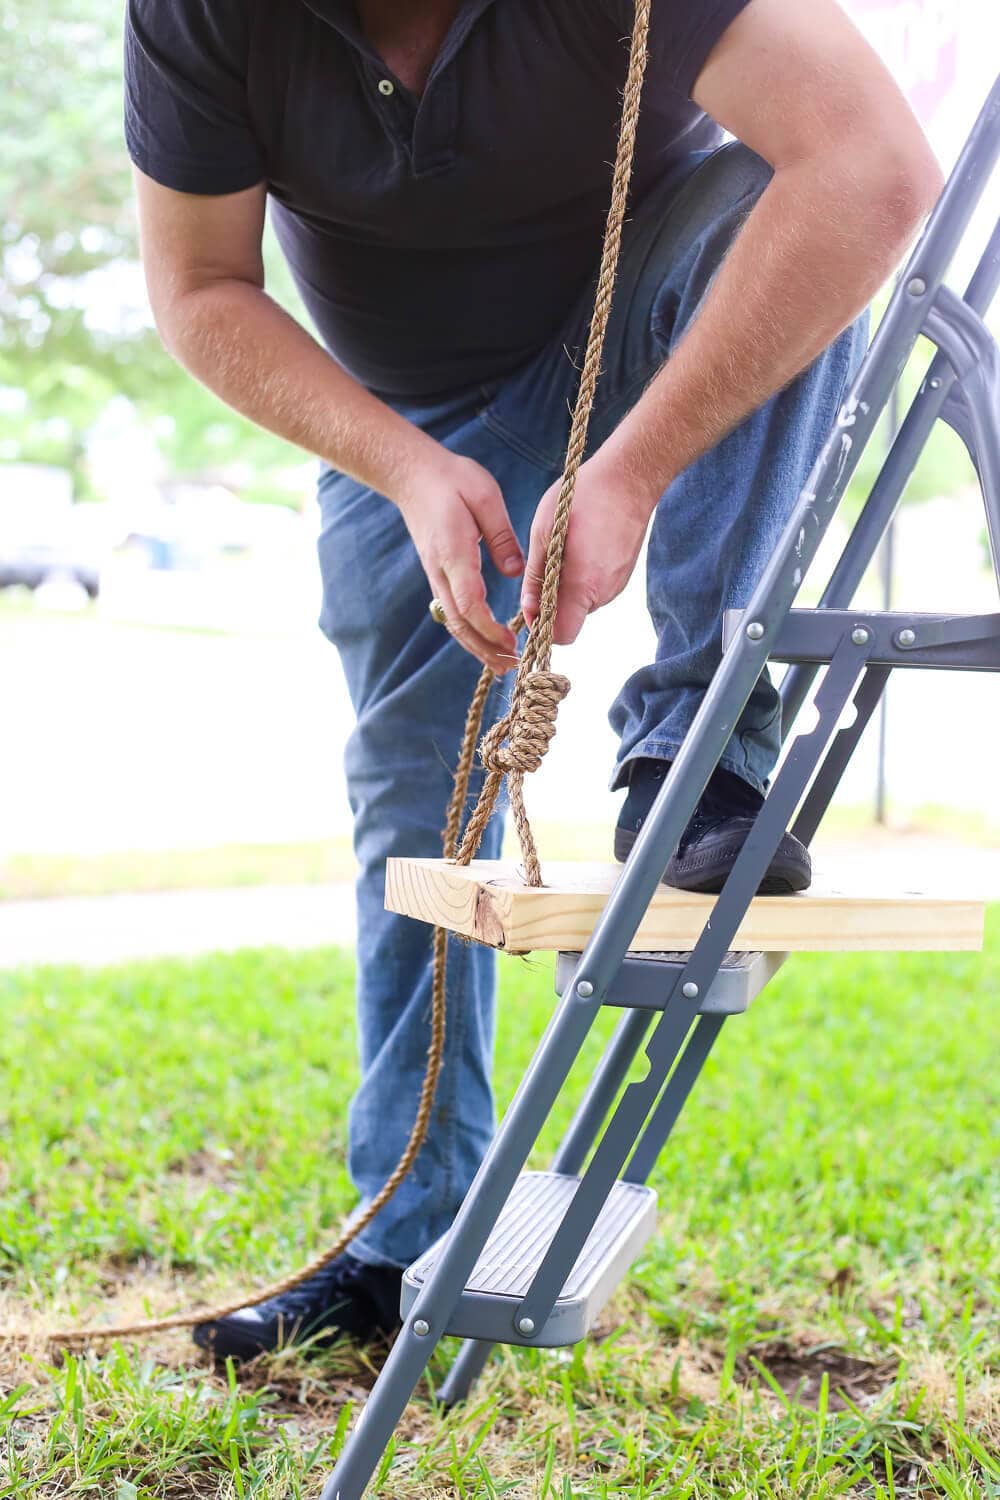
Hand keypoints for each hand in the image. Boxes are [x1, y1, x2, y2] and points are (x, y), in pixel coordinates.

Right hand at [399, 452, 523, 673]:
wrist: (413, 475)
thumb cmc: (452, 480)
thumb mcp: (485, 496)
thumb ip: (501, 536)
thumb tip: (515, 573)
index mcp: (454, 552)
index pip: (468, 602)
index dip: (488, 628)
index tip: (511, 642)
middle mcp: (441, 570)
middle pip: (459, 622)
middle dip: (485, 649)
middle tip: (511, 667)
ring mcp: (436, 574)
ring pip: (453, 621)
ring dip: (477, 646)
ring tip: (501, 665)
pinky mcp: (439, 573)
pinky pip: (452, 610)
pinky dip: (470, 631)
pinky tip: (486, 642)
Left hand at [521, 453, 654, 643]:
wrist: (629, 478)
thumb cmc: (582, 498)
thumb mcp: (544, 532)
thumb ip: (535, 575)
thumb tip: (528, 608)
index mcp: (584, 585)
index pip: (562, 634)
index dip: (542, 627)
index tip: (532, 605)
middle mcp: (605, 592)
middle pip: (571, 618)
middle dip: (553, 603)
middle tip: (545, 566)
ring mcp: (617, 584)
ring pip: (583, 603)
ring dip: (567, 588)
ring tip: (564, 551)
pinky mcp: (623, 575)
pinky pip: (595, 588)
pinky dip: (583, 578)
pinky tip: (581, 548)